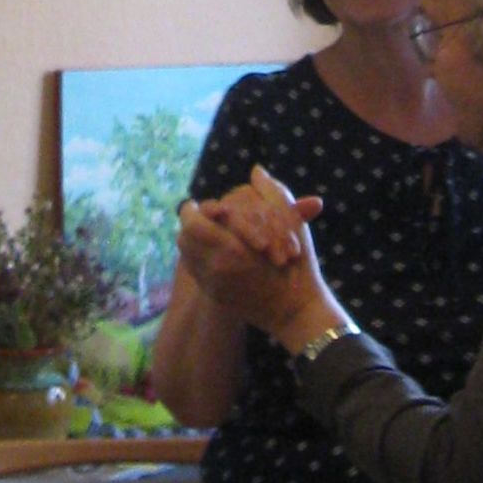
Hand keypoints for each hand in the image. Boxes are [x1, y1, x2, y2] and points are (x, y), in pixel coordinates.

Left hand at [177, 168, 346, 348]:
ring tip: (211, 231)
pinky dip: (200, 256)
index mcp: (231, 248)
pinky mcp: (212, 295)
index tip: (213, 206)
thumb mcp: (290, 225)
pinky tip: (215, 251)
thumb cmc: (298, 266)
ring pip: (186, 253)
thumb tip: (257, 170)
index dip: (199, 208)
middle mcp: (213, 268)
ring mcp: (210, 284)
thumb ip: (271, 193)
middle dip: (194, 222)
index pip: (192, 219)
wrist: (296, 311)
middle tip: (207, 216)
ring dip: (195, 239)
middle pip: (184, 235)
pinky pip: (194, 270)